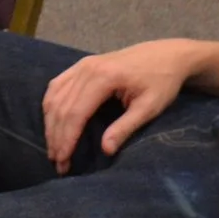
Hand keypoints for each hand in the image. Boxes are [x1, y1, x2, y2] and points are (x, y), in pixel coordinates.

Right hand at [40, 38, 218, 170]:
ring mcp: (82, 64)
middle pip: (61, 107)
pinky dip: (51, 106)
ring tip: (54, 148)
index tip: (63, 161)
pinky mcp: (82, 64)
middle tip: (57, 162)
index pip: (76, 112)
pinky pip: (57, 85)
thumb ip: (126, 127)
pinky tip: (52, 123)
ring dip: (50, 124)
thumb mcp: (150, 107)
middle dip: (56, 137)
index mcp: (105, 77)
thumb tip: (105, 150)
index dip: (67, 138)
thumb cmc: (162, 82)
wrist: (167, 55)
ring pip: (54, 97)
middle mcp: (87, 68)